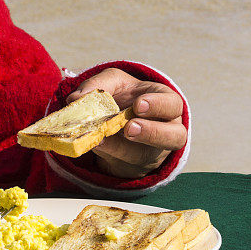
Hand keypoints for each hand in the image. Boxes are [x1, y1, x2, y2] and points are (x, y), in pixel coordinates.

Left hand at [66, 68, 186, 178]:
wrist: (118, 122)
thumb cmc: (124, 97)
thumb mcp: (115, 83)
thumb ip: (99, 85)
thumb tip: (76, 99)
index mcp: (165, 103)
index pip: (172, 104)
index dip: (158, 105)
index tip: (138, 104)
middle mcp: (166, 130)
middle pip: (174, 137)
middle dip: (152, 133)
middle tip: (129, 128)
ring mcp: (153, 152)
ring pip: (147, 156)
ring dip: (124, 149)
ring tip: (102, 139)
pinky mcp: (135, 166)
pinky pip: (125, 165)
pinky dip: (107, 154)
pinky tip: (94, 145)